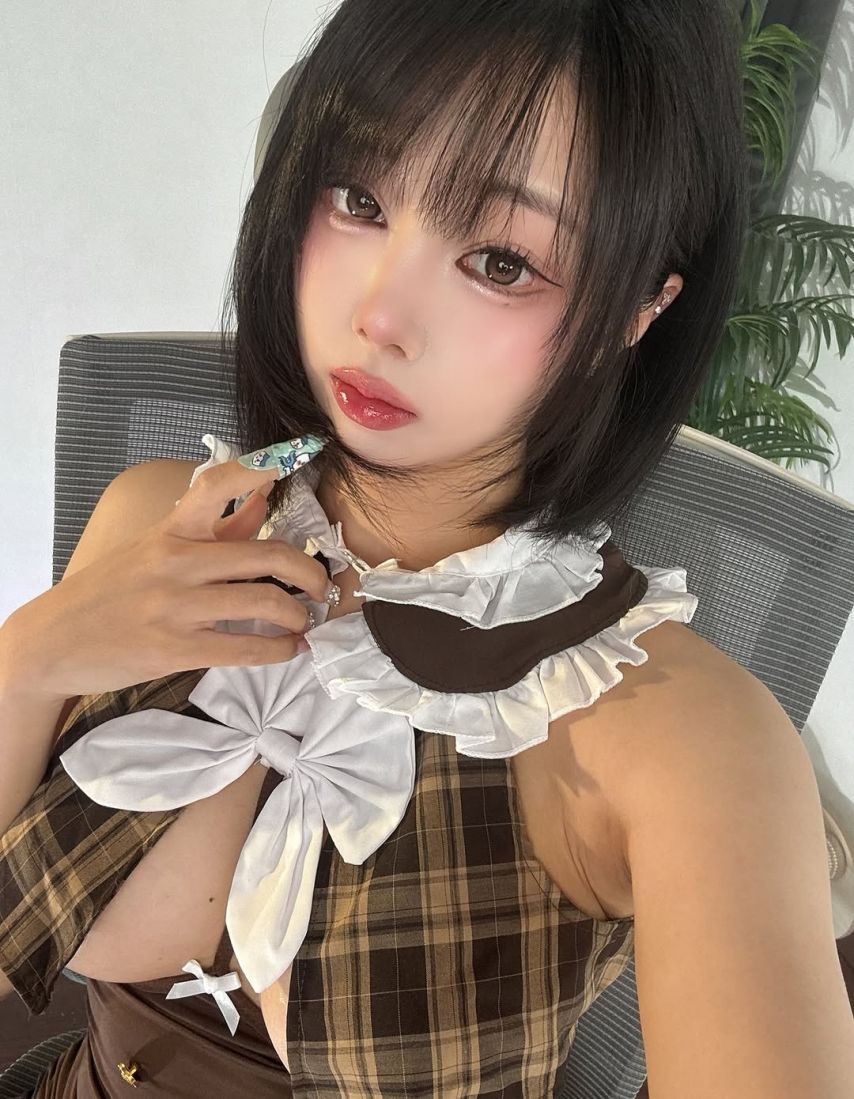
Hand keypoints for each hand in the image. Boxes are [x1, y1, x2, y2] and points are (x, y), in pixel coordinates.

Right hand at [8, 455, 333, 699]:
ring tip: (305, 621)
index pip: (218, 485)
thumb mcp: (155, 549)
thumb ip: (214, 528)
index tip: (295, 460)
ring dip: (299, 615)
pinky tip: (290, 649)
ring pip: (264, 602)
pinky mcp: (174, 650)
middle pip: (267, 555)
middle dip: (310, 573)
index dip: (260, 470)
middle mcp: (177, 561)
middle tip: (323, 587)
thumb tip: (262, 500)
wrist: (52, 641)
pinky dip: (279, 650)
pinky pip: (245, 648)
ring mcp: (175, 607)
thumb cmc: (110, 591)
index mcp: (172, 529)